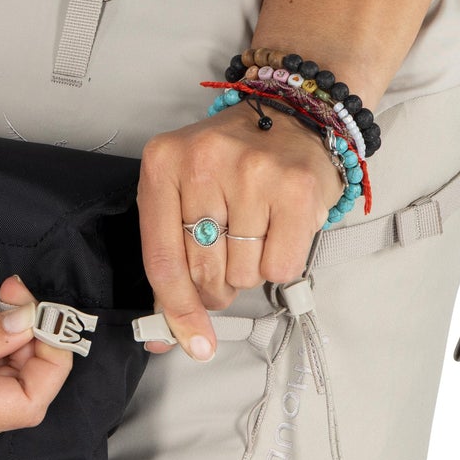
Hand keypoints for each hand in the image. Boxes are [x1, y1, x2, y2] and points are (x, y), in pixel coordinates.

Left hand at [137, 98, 341, 361]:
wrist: (291, 118)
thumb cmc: (228, 166)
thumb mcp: (180, 193)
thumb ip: (169, 258)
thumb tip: (165, 335)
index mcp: (162, 164)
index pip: (162, 258)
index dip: (175, 309)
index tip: (190, 342)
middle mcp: (203, 162)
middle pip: (203, 272)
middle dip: (214, 287)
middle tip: (226, 263)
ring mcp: (252, 172)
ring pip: (243, 274)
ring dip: (249, 270)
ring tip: (254, 232)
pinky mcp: (296, 188)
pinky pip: (282, 267)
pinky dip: (280, 263)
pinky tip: (279, 231)